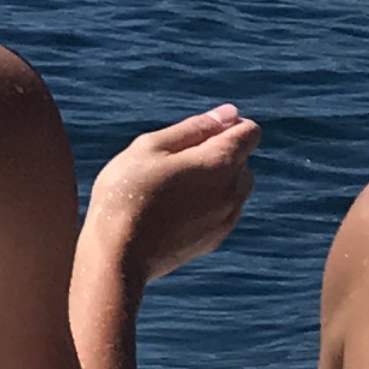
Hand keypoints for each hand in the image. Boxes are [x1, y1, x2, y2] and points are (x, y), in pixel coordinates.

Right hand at [85, 105, 258, 292]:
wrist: (119, 254)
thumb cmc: (128, 193)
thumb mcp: (151, 146)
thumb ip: (195, 127)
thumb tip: (229, 113)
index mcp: (220, 162)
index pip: (250, 132)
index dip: (226, 125)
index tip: (196, 134)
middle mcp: (233, 191)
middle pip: (243, 160)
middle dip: (219, 153)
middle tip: (174, 162)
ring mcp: (226, 219)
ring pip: (235, 187)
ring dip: (215, 180)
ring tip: (174, 186)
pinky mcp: (216, 239)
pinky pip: (224, 211)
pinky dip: (208, 204)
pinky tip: (175, 209)